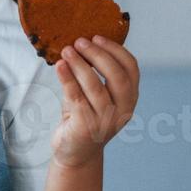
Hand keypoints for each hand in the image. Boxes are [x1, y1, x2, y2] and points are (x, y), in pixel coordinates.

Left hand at [50, 35, 139, 167]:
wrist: (74, 153)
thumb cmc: (84, 118)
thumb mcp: (94, 95)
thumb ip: (93, 74)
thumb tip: (79, 44)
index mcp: (129, 98)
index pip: (131, 68)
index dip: (116, 50)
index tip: (97, 37)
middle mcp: (122, 110)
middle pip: (117, 77)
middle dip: (98, 55)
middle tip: (79, 41)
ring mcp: (106, 121)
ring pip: (95, 88)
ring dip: (80, 65)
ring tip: (66, 51)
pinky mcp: (87, 128)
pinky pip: (77, 100)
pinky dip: (68, 80)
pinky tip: (59, 67)